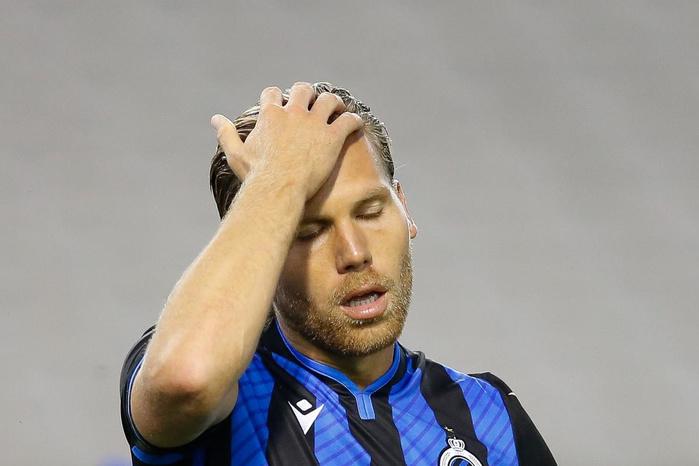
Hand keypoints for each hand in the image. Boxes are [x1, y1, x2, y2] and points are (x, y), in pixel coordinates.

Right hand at [211, 82, 364, 199]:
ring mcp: (314, 123)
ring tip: (339, 109)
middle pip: (303, 89)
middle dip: (308, 94)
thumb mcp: (236, 154)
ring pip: (329, 99)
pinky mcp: (333, 136)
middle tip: (314, 103)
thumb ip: (226, 134)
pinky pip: (349, 119)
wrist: (279, 189)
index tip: (282, 103)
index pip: (273, 93)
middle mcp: (293, 112)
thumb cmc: (256, 176)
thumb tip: (215, 119)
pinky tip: (356, 124)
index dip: (278, 97)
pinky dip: (354, 120)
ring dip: (334, 103)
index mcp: (270, 114)